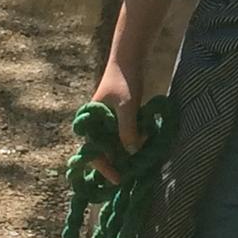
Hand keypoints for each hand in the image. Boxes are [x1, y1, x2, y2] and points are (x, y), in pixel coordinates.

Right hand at [88, 58, 143, 184]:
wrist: (130, 57)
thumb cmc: (124, 80)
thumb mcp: (127, 106)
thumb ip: (127, 130)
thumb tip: (132, 152)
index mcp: (91, 123)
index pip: (94, 153)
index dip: (105, 168)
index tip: (118, 179)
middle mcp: (97, 124)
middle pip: (105, 150)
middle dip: (118, 161)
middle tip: (133, 172)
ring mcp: (109, 120)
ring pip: (116, 142)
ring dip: (128, 149)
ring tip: (143, 154)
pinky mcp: (120, 114)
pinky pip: (125, 132)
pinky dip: (134, 137)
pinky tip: (147, 136)